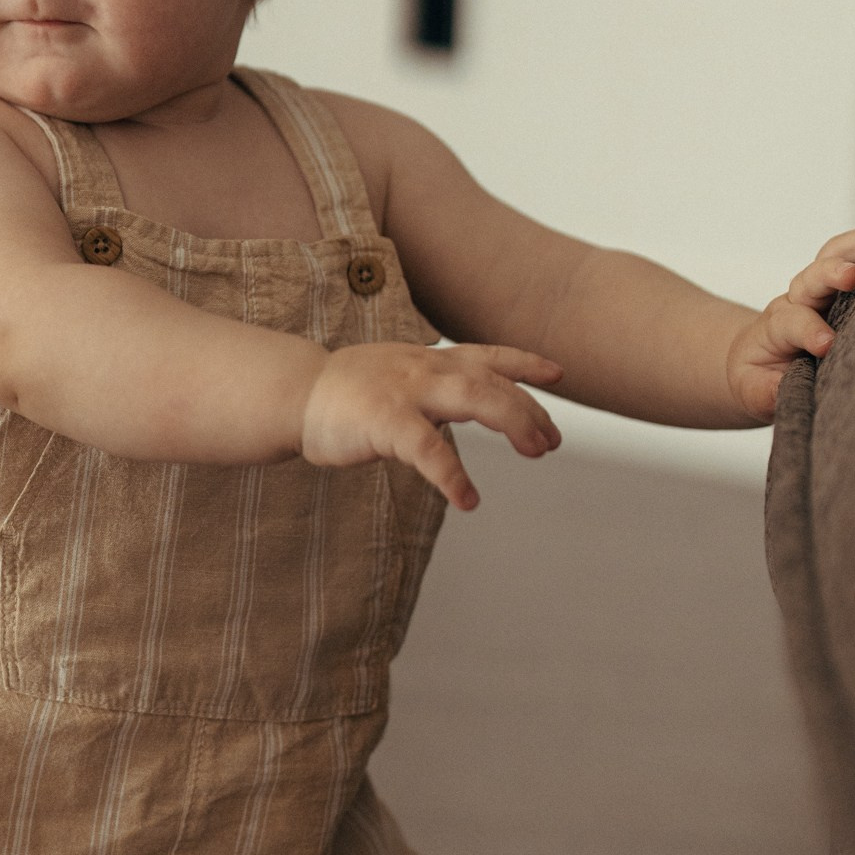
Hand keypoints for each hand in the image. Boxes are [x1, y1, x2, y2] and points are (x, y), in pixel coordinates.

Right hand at [301, 341, 562, 508]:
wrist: (296, 393)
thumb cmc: (346, 392)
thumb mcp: (398, 375)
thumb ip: (434, 387)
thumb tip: (468, 403)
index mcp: (430, 360)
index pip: (489, 354)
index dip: (527, 362)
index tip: (559, 372)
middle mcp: (426, 368)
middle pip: (494, 382)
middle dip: (529, 410)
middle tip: (552, 442)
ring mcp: (407, 391)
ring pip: (476, 398)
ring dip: (514, 423)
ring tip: (536, 453)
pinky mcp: (385, 421)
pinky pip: (429, 449)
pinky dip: (453, 475)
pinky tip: (468, 499)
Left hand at [722, 225, 854, 422]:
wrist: (760, 356)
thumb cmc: (762, 376)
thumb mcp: (757, 390)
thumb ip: (769, 391)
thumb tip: (789, 391)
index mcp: (777, 327)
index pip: (792, 322)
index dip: (808, 330)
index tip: (826, 345)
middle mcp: (799, 299)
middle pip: (812, 276)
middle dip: (832, 272)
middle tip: (852, 275)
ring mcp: (822, 287)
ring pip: (838, 254)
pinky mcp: (844, 283)